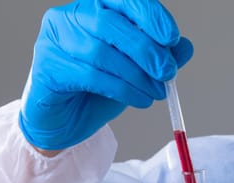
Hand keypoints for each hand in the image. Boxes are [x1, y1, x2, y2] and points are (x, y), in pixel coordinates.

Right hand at [19, 0, 192, 149]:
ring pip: (101, 52)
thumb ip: (159, 56)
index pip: (124, 0)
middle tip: (168, 73)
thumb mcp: (136, 71)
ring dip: (136, 75)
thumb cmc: (97, 89)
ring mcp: (54, 41)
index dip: (150, 15)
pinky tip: (140, 99)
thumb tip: (185, 46)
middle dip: (146, 50)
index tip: (171, 38)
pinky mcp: (48, 69)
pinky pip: (90, 76)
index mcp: (94, 8)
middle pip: (110, 23)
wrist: (65, 119)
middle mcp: (70, 17)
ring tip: (156, 92)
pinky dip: (122, 89)